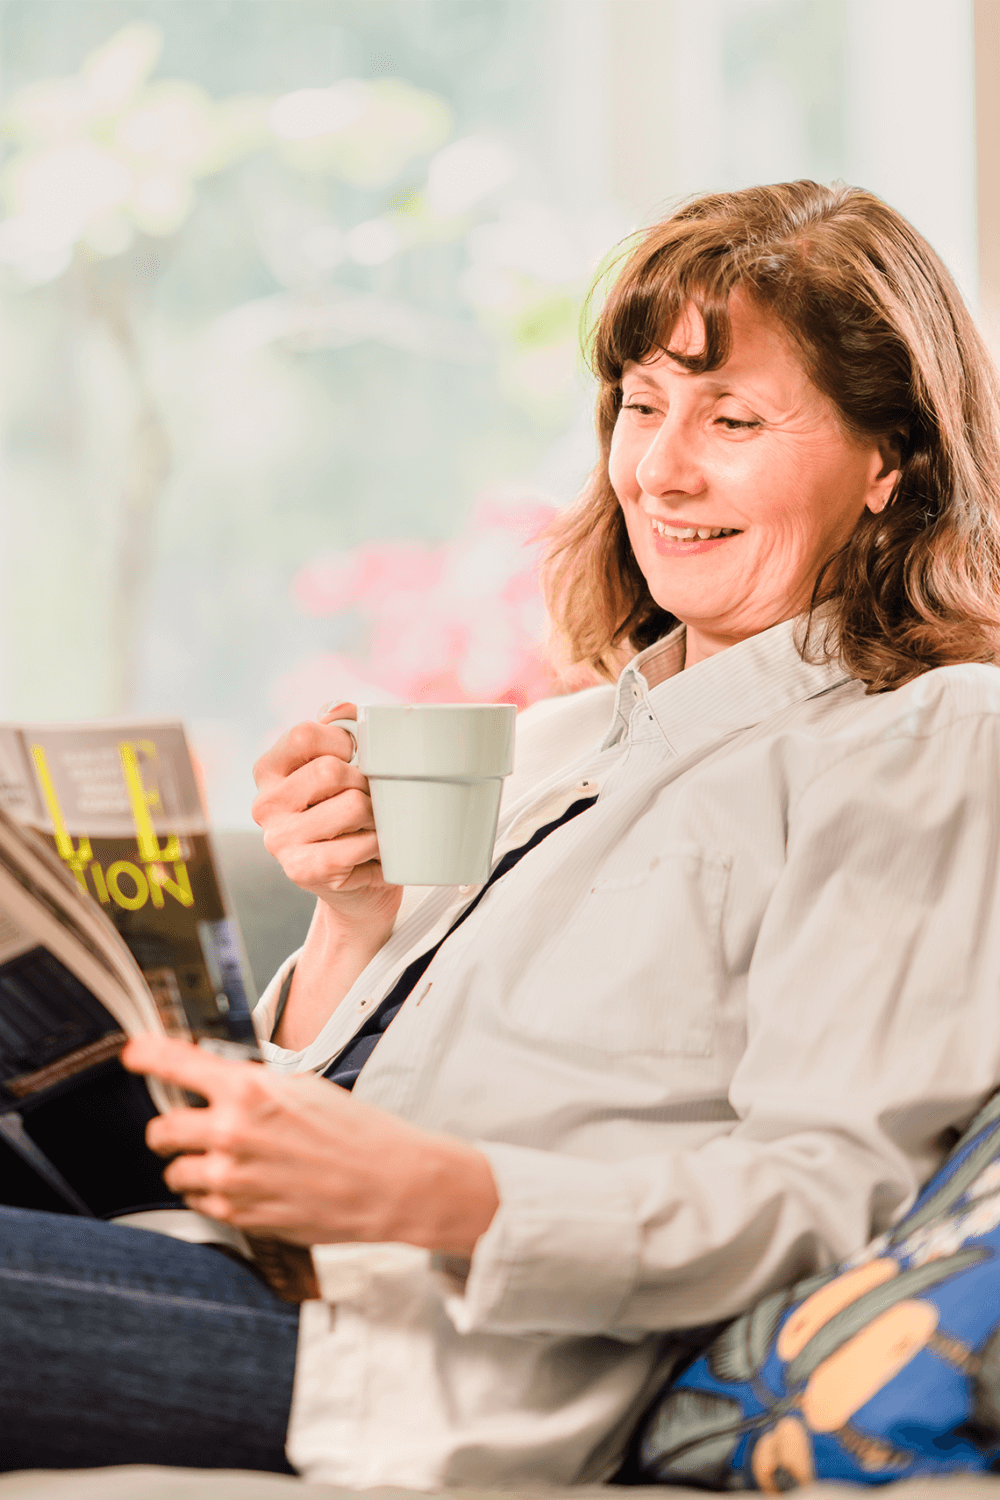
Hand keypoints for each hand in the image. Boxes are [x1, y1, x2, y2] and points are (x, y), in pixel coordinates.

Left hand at [123, 1034, 499, 1254]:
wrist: (389, 1182)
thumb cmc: (355, 1131)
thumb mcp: (301, 1086)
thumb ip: (252, 1085)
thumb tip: (217, 1082)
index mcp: (248, 1089)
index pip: (176, 1062)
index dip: (146, 1055)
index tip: (132, 1054)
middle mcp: (231, 1132)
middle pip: (160, 1129)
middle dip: (172, 1128)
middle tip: (192, 1127)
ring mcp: (232, 1178)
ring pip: (174, 1172)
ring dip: (191, 1165)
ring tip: (227, 1162)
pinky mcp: (240, 1215)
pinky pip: (200, 1202)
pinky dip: (213, 1194)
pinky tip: (246, 1184)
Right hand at [252, 701, 401, 931]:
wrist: (355, 883)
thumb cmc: (349, 814)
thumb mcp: (342, 765)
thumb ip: (340, 729)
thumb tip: (340, 709)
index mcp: (268, 770)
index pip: (305, 734)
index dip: (345, 740)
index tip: (357, 758)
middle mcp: (264, 805)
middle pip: (330, 770)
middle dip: (366, 781)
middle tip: (371, 797)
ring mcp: (279, 841)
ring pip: (353, 805)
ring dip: (377, 815)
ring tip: (373, 825)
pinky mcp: (303, 870)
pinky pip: (363, 843)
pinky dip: (381, 845)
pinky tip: (374, 850)